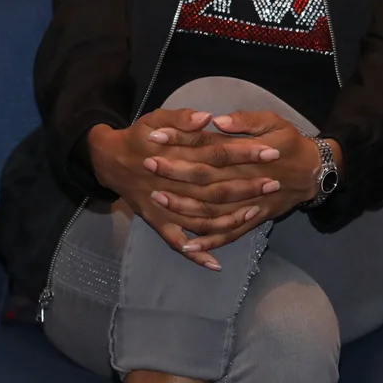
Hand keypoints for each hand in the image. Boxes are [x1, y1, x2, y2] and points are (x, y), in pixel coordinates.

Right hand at [87, 111, 284, 269]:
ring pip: (201, 217)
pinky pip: (177, 242)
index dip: (245, 152)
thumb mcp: (155, 118)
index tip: (271, 151)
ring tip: (256, 212)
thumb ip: (181, 118)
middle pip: (215, 188)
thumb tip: (207, 118)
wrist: (109, 160)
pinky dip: (196, 254)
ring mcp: (165, 207)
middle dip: (246, 186)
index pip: (217, 153)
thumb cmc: (138, 137)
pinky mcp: (158, 222)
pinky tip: (215, 264)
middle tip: (273, 183)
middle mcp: (173, 184)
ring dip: (229, 218)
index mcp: (176, 155)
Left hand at [146, 112, 321, 253]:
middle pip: (204, 178)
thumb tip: (217, 120)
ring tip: (158, 199)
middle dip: (174, 172)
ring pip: (211, 209)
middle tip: (147, 164)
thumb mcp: (274, 122)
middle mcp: (243, 180)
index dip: (181, 141)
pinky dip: (208, 242)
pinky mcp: (252, 220)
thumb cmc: (291, 143)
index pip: (207, 146)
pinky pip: (228, 234)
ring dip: (184, 206)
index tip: (156, 136)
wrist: (315, 173)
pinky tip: (187, 247)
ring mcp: (247, 204)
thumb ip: (246, 121)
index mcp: (246, 154)